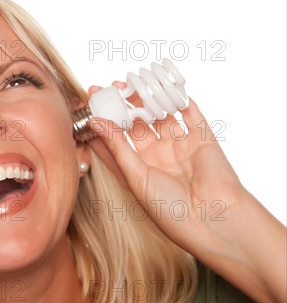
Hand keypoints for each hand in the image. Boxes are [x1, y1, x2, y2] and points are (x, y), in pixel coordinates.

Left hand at [86, 82, 242, 246]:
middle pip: (136, 124)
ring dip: (147, 98)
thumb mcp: (136, 177)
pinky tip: (165, 84)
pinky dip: (178, 97)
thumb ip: (117, 147)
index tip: (89, 103)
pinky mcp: (201, 138)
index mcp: (137, 169)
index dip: (102, 122)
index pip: (114, 140)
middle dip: (122, 105)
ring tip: (132, 83)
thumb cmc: (170, 210)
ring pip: (160, 114)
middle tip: (110, 87)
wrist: (213, 219)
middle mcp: (157, 156)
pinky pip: (189, 112)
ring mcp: (179, 145)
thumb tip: (95, 121)